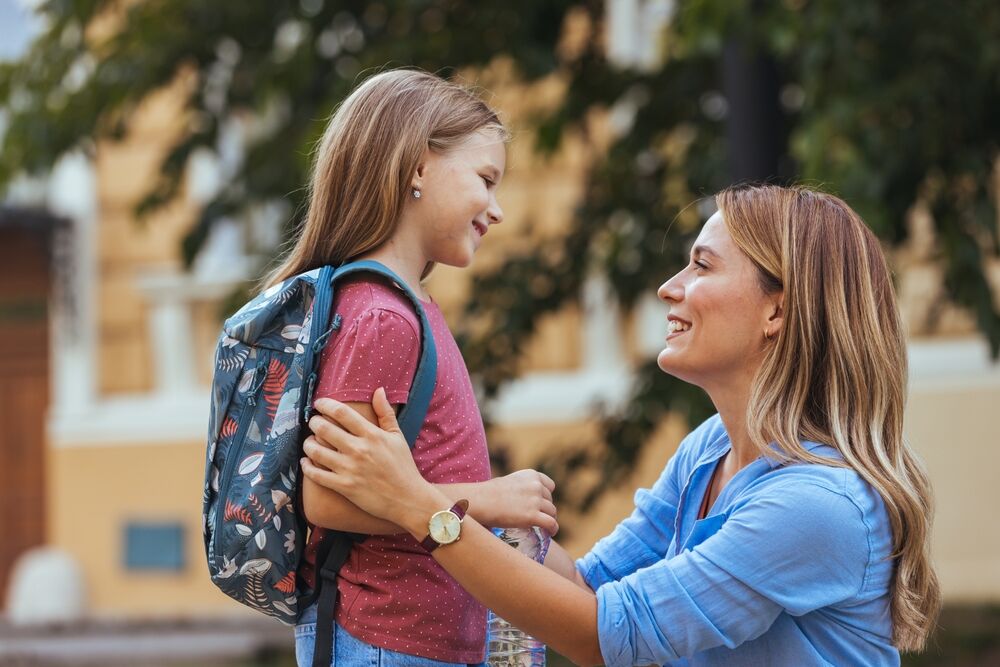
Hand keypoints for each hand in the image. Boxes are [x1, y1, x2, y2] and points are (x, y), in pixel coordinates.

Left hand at [301, 388, 440, 528]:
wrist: (408, 499)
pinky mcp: (344, 487)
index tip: (319, 403)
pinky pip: (317, 474)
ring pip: (316, 450)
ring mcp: (350, 469)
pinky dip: (307, 466)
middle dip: (314, 422)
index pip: (342, 413)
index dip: (326, 405)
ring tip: (310, 441)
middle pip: (324, 428)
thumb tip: (379, 390)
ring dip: (308, 443)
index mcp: (372, 435)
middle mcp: (359, 449)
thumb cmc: (403, 467)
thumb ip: (385, 413)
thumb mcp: (397, 436)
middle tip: (313, 422)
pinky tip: (306, 462)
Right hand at [481, 470, 558, 535]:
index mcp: (531, 475)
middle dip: (545, 509)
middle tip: (537, 518)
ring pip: (552, 512)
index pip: (549, 486)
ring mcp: (535, 500)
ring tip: (544, 527)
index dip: (546, 496)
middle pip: (550, 500)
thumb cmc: (489, 493)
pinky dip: (553, 529)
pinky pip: (551, 523)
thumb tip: (522, 499)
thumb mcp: (509, 482)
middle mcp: (536, 486)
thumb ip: (520, 487)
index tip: (540, 504)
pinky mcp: (532, 515)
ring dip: (549, 519)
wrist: (481, 501)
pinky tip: (550, 533)